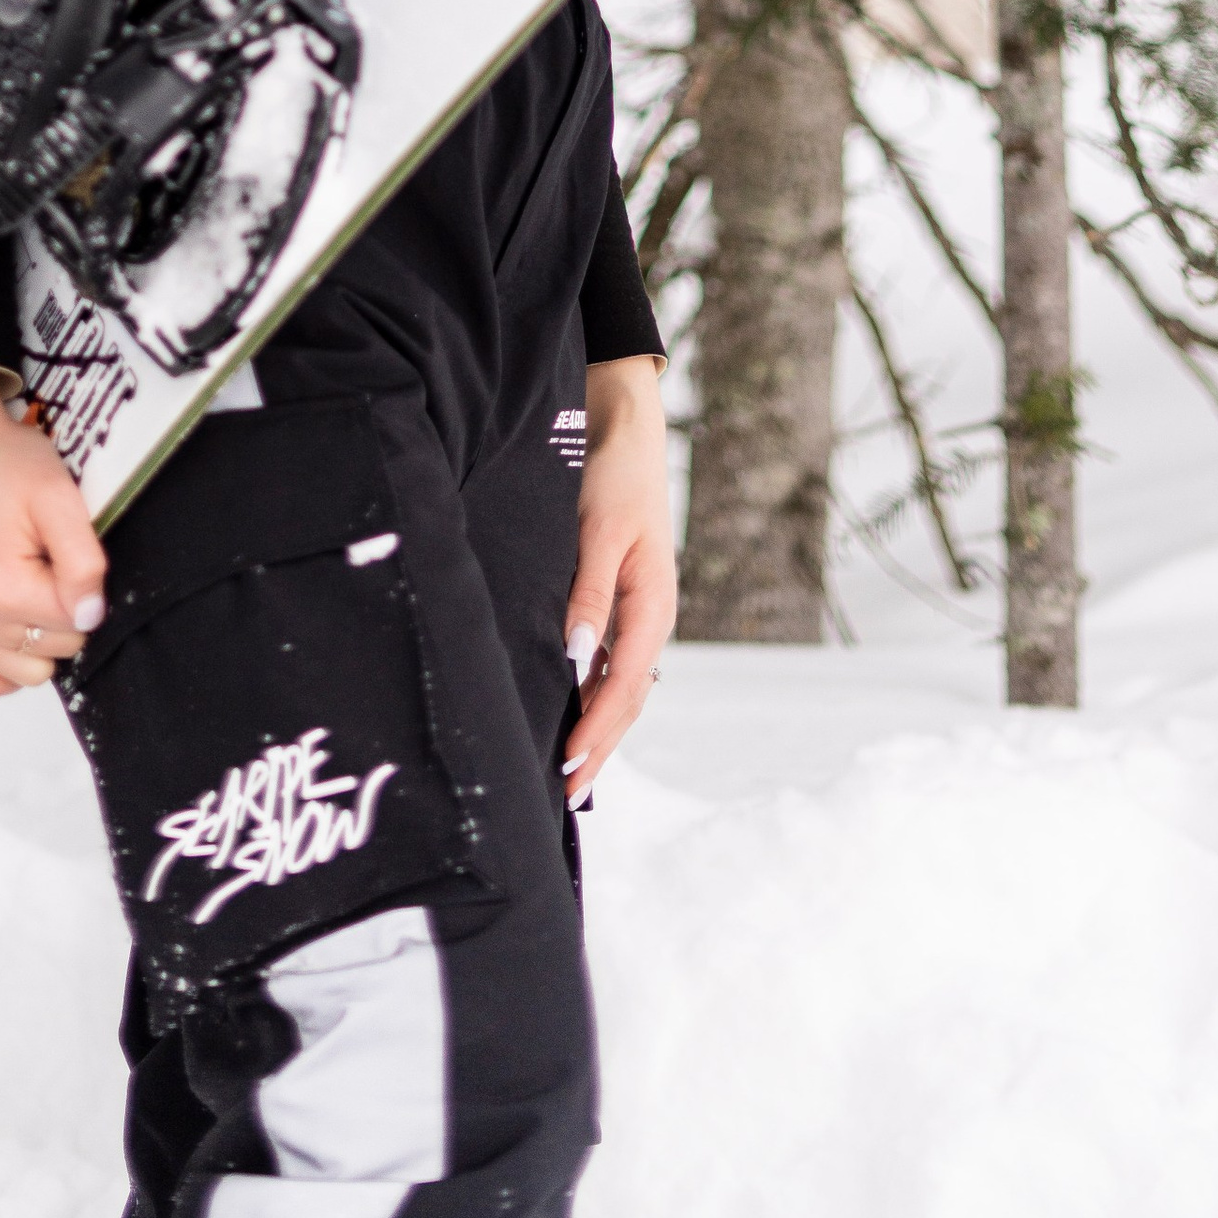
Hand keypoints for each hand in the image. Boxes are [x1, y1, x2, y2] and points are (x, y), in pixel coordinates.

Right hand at [0, 363, 107, 700]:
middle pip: (55, 649)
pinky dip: (5, 664)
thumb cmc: (7, 463)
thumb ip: (82, 560)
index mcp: (2, 589)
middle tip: (46, 558)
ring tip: (30, 585)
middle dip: (63, 609)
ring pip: (27, 673)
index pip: (77, 622)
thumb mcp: (58, 495)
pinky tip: (13, 625)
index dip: (83, 584)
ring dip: (40, 639)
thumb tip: (90, 616)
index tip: (63, 547)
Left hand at [560, 355, 674, 802]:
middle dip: (598, 747)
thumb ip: (587, 595)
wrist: (622, 423)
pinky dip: (590, 695)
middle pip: (624, 699)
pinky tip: (567, 712)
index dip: (596, 732)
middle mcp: (648, 617)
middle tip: (563, 795)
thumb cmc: (612, 472)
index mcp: (653, 605)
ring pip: (617, 686)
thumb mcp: (599, 531)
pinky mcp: (617, 598)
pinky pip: (607, 662)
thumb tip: (574, 660)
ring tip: (566, 772)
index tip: (566, 768)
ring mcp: (635, 611)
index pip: (622, 687)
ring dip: (596, 728)